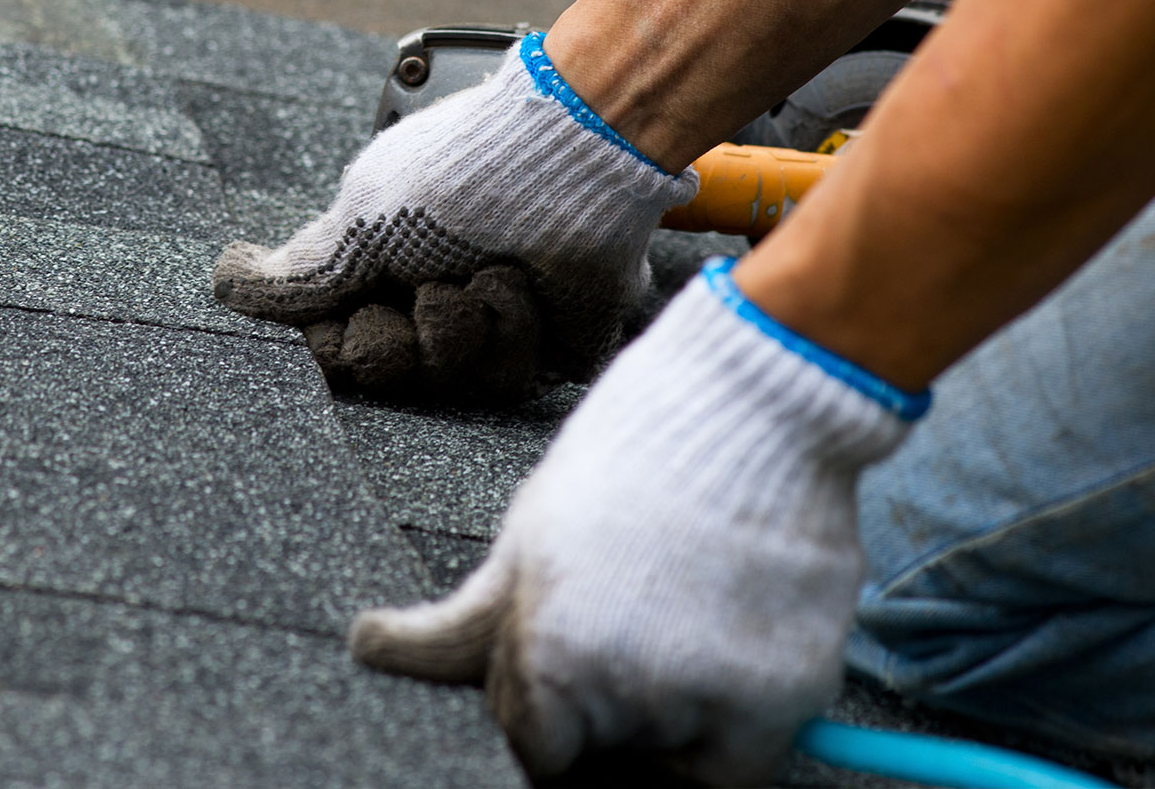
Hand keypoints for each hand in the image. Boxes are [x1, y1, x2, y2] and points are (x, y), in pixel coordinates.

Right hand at [213, 36, 695, 405]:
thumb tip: (227, 284)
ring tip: (485, 270)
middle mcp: (432, 299)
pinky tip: (523, 282)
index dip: (342, 343)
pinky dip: (513, 325)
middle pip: (388, 375)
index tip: (358, 307)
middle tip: (425, 288)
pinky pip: (513, 378)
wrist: (569, 157)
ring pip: (450, 383)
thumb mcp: (362, 217)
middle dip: (403, 337)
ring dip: (462, 322)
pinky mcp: (551, 344)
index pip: (337, 349)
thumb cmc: (464, 172)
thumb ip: (300, 271)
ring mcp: (492, 325)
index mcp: (384, 268)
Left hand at [348, 259, 924, 783]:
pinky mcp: (786, 695)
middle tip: (639, 612)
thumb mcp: (530, 534)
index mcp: (549, 658)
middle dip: (614, 703)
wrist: (756, 402)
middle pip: (605, 749)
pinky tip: (728, 631)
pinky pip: (743, 758)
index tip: (577, 660)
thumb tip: (368, 649)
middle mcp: (626, 694)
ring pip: (673, 754)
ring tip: (687, 603)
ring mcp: (711, 697)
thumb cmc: (636, 454)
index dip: (551, 705)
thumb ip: (461, 622)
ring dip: (676, 705)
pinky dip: (738, 715)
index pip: (533, 745)